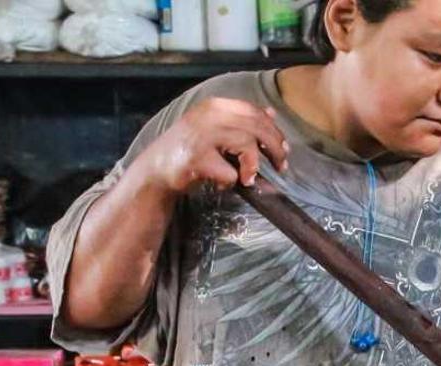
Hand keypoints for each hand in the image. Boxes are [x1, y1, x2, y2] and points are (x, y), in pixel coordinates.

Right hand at [136, 97, 289, 193]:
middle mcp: (208, 116)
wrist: (156, 169)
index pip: (253, 112)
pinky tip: (221, 183)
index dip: (273, 130)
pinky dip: (230, 182)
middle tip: (281, 165)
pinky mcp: (196, 159)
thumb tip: (271, 114)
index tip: (284, 148)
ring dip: (253, 166)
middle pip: (256, 127)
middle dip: (275, 148)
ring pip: (246, 145)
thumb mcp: (214, 128)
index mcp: (214, 106)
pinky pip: (229, 172)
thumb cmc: (189, 150)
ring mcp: (201, 136)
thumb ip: (239, 120)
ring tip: (249, 178)